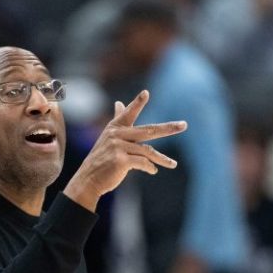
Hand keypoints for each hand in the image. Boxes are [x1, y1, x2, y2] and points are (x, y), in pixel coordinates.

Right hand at [63, 90, 185, 210]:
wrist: (89, 179)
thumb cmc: (102, 158)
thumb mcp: (108, 137)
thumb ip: (117, 119)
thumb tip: (119, 102)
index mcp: (115, 127)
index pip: (129, 113)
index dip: (137, 103)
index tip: (146, 93)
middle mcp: (117, 135)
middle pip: (148, 130)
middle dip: (168, 128)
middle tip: (184, 125)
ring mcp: (118, 147)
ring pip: (147, 151)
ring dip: (162, 159)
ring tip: (173, 164)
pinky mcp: (121, 160)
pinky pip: (142, 163)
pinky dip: (150, 167)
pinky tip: (153, 171)